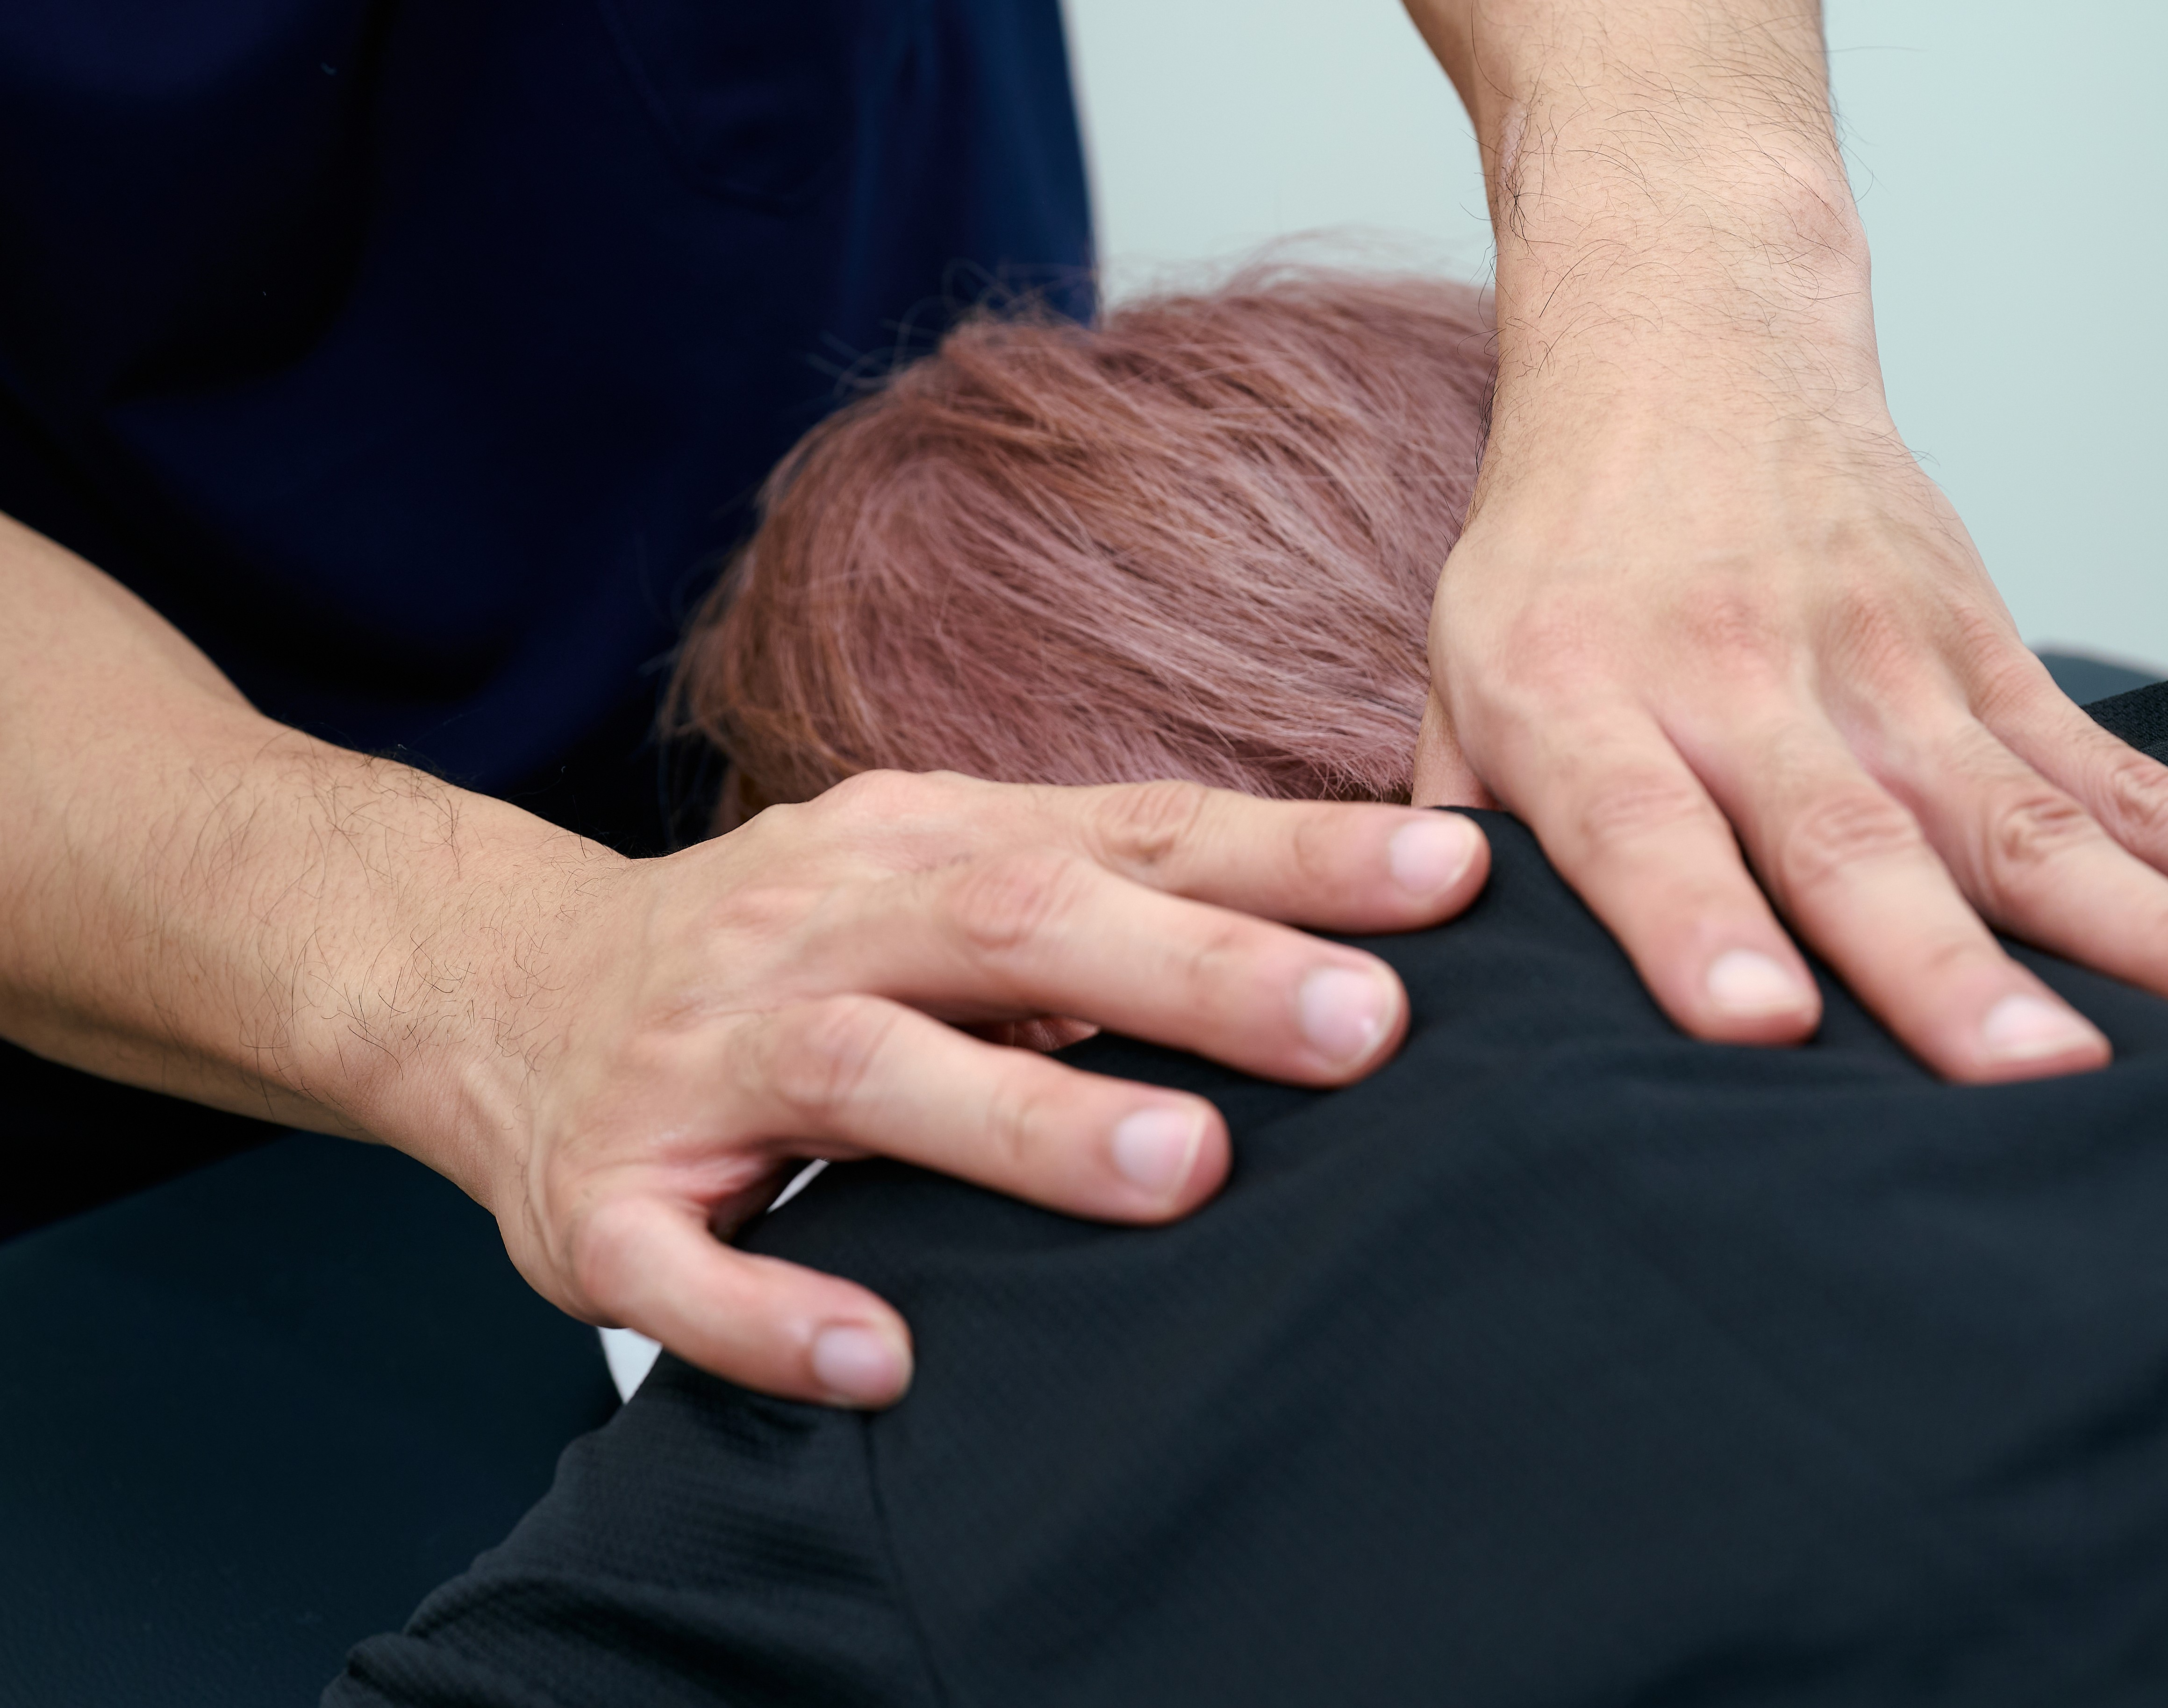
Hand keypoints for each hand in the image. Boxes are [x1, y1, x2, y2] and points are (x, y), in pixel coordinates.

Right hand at [476, 773, 1487, 1406]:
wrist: (500, 990)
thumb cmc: (788, 948)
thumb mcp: (934, 882)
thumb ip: (1106, 902)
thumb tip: (1344, 943)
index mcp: (912, 844)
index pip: (1127, 832)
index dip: (1288, 855)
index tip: (1450, 882)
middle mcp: (813, 927)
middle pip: (1010, 924)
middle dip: (1194, 972)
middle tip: (1360, 1025)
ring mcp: (700, 1063)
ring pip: (864, 1072)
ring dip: (1023, 1120)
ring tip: (1178, 1169)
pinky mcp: (605, 1201)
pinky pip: (681, 1264)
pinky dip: (779, 1313)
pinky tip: (885, 1357)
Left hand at [1412, 423, 2167, 1081]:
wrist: (1685, 348)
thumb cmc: (1559, 553)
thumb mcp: (1460, 677)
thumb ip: (1457, 831)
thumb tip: (1451, 1007)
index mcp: (1584, 702)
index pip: (1641, 828)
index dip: (1698, 928)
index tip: (1760, 1025)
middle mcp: (1742, 685)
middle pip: (1854, 840)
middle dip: (1947, 971)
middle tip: (2032, 1081)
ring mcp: (1883, 669)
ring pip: (2025, 815)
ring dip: (2150, 924)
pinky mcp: (1982, 652)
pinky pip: (2114, 762)